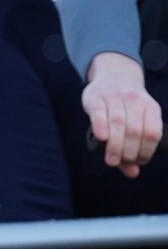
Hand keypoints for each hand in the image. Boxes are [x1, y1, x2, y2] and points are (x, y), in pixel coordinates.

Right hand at [82, 52, 162, 177]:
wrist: (114, 75)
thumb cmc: (125, 107)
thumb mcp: (136, 123)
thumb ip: (135, 148)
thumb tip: (133, 173)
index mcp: (150, 107)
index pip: (152, 133)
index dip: (146, 151)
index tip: (137, 161)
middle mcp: (135, 100)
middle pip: (134, 130)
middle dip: (128, 151)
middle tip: (120, 161)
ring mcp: (115, 96)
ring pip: (118, 123)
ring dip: (115, 145)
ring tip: (111, 160)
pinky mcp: (96, 96)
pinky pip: (100, 113)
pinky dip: (101, 127)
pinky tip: (101, 139)